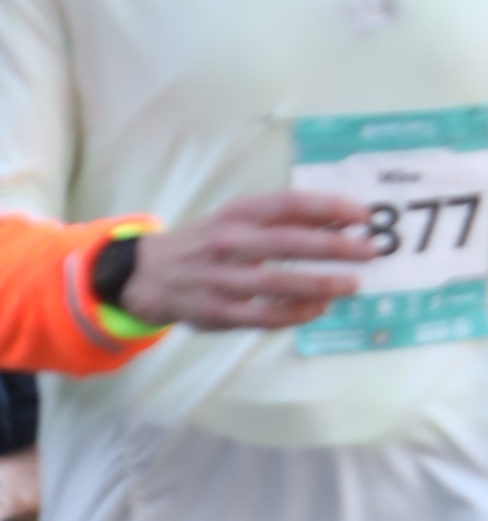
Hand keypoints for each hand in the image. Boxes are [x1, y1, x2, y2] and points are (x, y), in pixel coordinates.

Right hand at [123, 190, 373, 331]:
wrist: (150, 275)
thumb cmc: (208, 242)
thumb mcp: (237, 218)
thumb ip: (283, 219)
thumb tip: (343, 222)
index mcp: (235, 213)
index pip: (288, 204)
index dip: (329, 209)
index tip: (362, 216)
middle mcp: (226, 242)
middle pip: (287, 243)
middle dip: (333, 248)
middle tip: (369, 252)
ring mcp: (219, 279)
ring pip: (277, 284)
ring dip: (320, 284)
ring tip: (351, 284)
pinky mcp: (217, 312)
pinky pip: (262, 316)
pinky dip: (295, 314)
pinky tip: (319, 309)